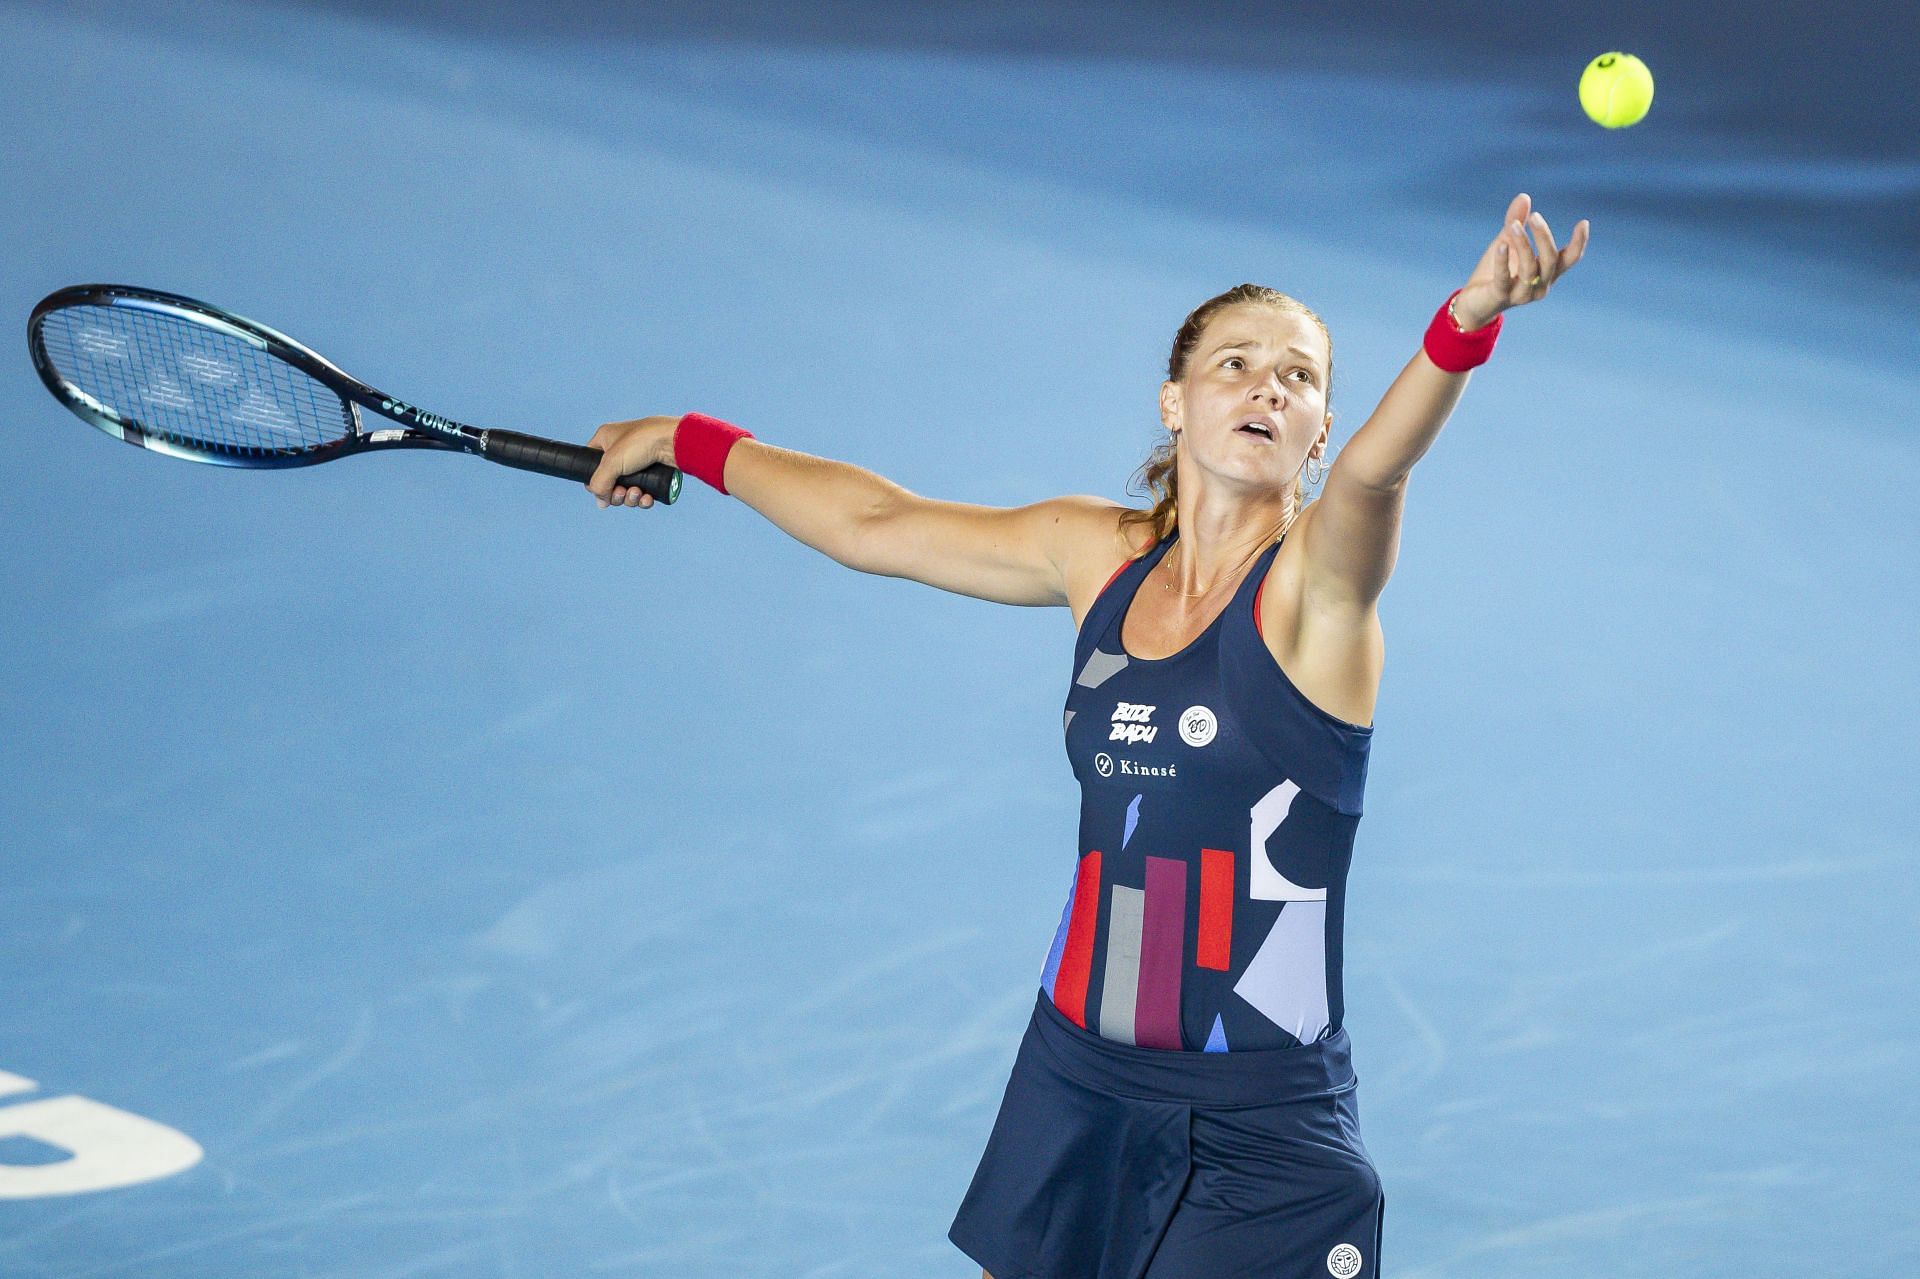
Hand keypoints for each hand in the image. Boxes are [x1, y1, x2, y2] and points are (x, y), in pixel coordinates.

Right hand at [585, 415, 678, 507]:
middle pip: (610, 481)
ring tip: (637, 494)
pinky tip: (648, 498)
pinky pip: (644, 490)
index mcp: (606, 439)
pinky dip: (644, 498)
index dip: (594, 480)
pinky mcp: (653, 471)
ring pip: (627, 488)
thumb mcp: (611, 463)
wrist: (675, 441)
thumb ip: (599, 484)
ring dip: (631, 497)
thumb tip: (601, 502)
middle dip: (616, 493)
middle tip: (622, 493)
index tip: (601, 490)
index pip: (590, 464)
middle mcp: (620, 449)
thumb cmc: (641, 442)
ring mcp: (638, 461)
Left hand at [1453, 193, 1589, 330]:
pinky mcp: (1500, 297)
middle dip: (1544, 237)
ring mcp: (1521, 295)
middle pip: (1550, 260)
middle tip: (1535, 216)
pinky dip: (1502, 261)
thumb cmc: (1495, 272)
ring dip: (1523, 244)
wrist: (1474, 303)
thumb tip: (1524, 196)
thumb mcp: (1507, 243)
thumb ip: (1516, 222)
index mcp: (1547, 273)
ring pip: (1530, 268)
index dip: (1579, 243)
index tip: (1583, 223)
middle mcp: (1539, 286)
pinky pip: (1504, 278)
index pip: (1569, 259)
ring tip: (1512, 225)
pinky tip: (1500, 244)